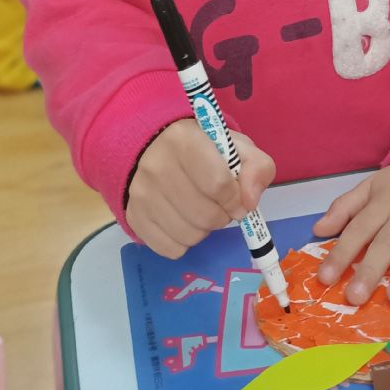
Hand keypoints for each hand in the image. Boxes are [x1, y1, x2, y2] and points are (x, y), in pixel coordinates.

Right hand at [126, 120, 274, 258]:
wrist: (156, 147)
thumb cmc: (203, 148)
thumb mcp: (236, 146)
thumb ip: (256, 167)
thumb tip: (249, 203)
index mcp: (183, 140)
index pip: (218, 184)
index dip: (236, 199)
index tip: (238, 200)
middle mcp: (155, 165)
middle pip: (204, 215)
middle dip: (223, 216)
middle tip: (221, 206)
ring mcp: (140, 193)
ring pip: (188, 235)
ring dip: (205, 230)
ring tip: (203, 210)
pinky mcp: (133, 217)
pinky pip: (170, 249)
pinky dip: (185, 242)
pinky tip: (184, 220)